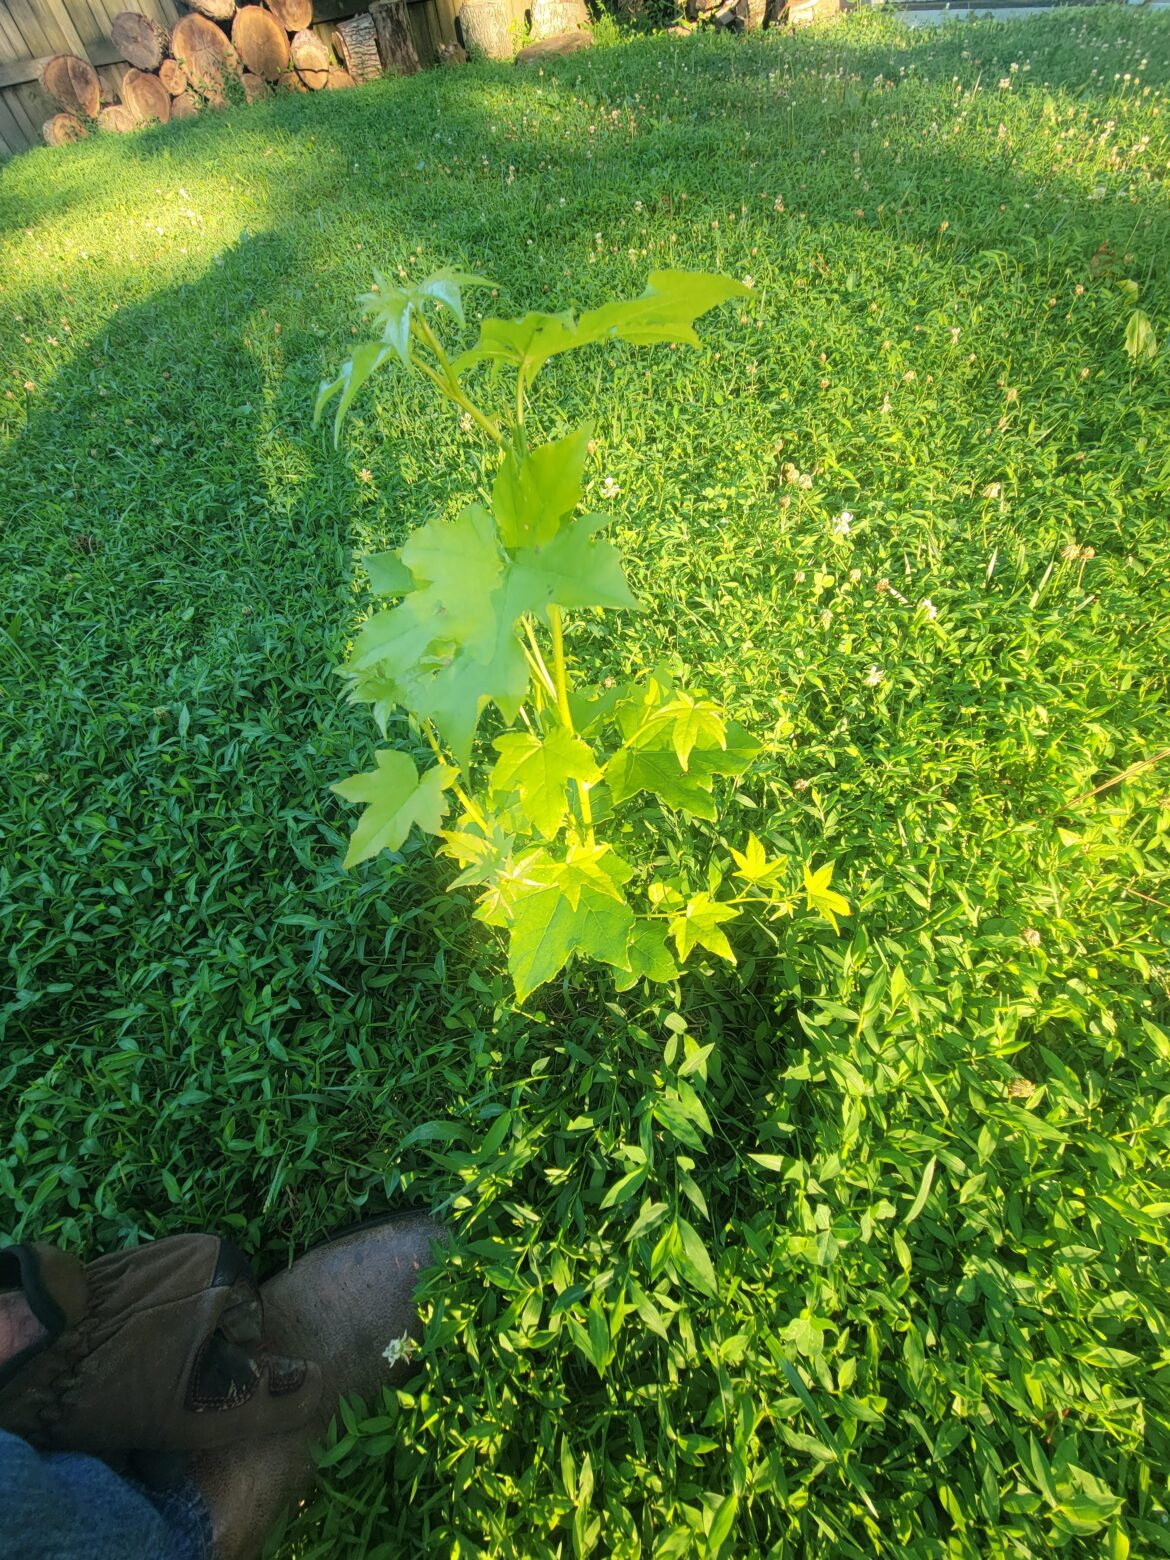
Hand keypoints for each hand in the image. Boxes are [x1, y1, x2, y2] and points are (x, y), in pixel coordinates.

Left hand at [0, 1235, 321, 1456]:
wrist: (30, 1350)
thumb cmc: (121, 1377)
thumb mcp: (204, 1407)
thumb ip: (268, 1397)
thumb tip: (320, 1383)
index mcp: (225, 1262)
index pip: (250, 1332)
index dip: (225, 1377)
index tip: (188, 1396)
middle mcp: (194, 1245)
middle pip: (215, 1322)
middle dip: (195, 1363)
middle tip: (159, 1396)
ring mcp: (151, 1253)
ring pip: (181, 1319)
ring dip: (165, 1353)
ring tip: (129, 1383)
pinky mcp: (114, 1269)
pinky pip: (146, 1311)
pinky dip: (135, 1339)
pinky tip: (110, 1366)